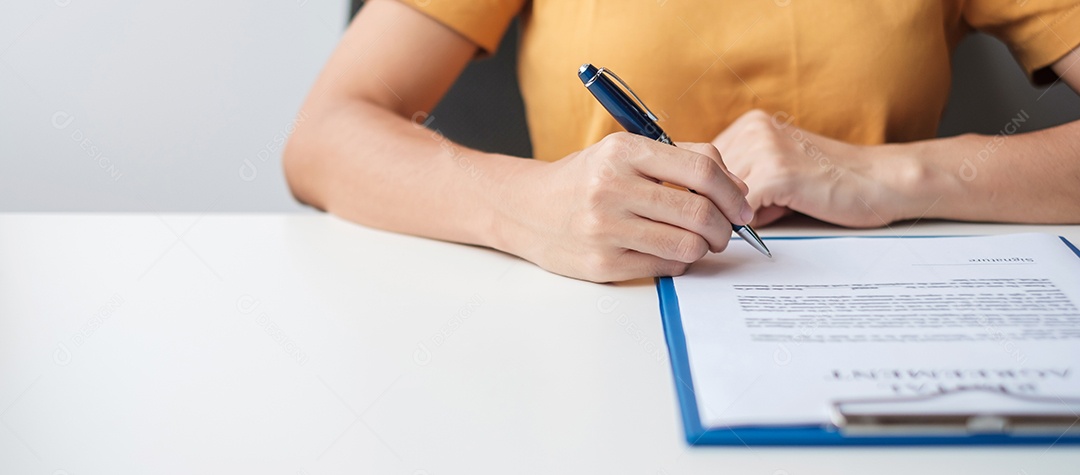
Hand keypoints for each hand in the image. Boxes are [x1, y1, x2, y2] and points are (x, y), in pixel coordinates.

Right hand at [496, 132, 753, 282]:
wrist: (526, 208)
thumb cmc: (585, 179)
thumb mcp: (625, 152)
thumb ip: (681, 160)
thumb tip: (738, 189)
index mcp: (623, 152)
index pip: (701, 171)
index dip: (733, 192)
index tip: (742, 205)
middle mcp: (612, 188)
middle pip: (700, 212)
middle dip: (725, 226)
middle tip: (726, 230)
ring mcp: (605, 229)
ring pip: (687, 245)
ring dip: (705, 247)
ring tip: (699, 242)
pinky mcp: (602, 263)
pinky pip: (666, 266)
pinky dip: (679, 261)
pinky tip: (670, 251)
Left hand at [712, 110, 920, 227]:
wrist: (879, 181)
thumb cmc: (830, 181)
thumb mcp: (776, 167)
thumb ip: (741, 177)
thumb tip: (700, 203)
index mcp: (750, 124)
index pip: (701, 164)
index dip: (710, 191)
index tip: (722, 204)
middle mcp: (753, 129)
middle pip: (707, 182)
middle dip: (723, 204)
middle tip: (759, 209)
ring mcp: (764, 148)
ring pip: (721, 198)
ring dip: (741, 213)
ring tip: (778, 206)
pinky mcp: (776, 173)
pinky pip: (741, 211)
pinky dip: (753, 223)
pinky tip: (782, 212)